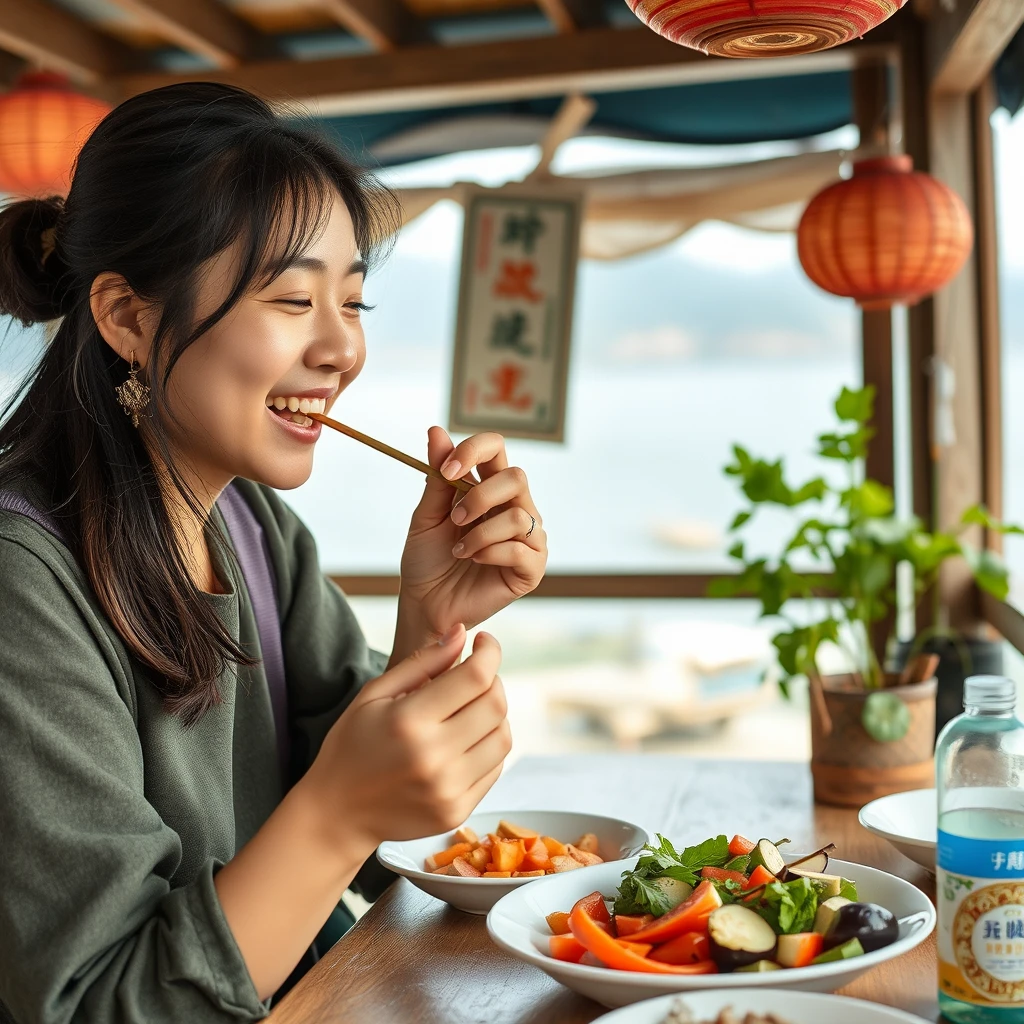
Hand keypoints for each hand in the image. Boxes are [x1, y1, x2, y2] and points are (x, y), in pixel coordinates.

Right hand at [303, 625, 510, 847]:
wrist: (338, 814)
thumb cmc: (353, 746)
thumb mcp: (374, 694)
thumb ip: (422, 661)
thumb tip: (462, 633)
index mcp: (409, 721)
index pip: (476, 676)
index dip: (489, 652)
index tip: (483, 642)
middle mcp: (434, 757)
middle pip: (495, 704)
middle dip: (493, 680)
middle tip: (475, 676)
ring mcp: (448, 789)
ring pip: (503, 737)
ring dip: (495, 714)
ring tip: (471, 709)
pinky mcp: (457, 811)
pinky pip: (495, 767)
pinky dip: (489, 746)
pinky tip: (466, 740)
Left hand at [395, 428, 546, 644]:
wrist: (426, 605)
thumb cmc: (427, 560)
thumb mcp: (426, 515)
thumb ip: (437, 476)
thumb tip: (435, 430)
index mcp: (489, 488)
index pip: (497, 448)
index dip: (474, 450)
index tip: (447, 469)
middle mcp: (515, 507)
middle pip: (517, 477)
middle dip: (481, 495)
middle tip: (454, 519)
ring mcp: (528, 537)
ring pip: (520, 515)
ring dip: (480, 533)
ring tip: (459, 550)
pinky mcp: (532, 568)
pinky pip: (523, 548)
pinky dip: (491, 552)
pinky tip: (474, 561)